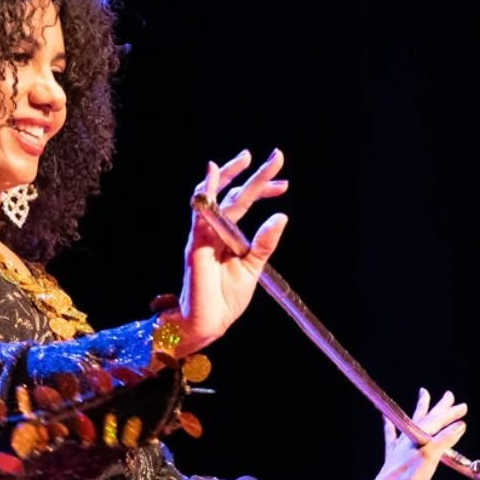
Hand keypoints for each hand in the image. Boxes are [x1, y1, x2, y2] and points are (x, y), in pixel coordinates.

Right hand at [173, 149, 287, 353]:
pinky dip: (206, 191)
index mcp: (229, 235)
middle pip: (233, 194)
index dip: (262, 189)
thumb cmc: (227, 299)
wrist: (210, 322)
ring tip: (247, 158)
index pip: (244, 203)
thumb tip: (281, 216)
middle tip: (277, 157)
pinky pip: (199, 212)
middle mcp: (214, 230)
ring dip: (230, 174)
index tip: (284, 183)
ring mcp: (203, 234)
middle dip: (254, 175)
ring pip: (214, 195)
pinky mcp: (195, 243)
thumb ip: (264, 243)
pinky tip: (213, 173)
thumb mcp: (253, 267)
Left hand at [372, 388, 466, 479]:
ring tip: (423, 397)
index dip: (451, 413)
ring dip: (420, 411)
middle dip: (439, 407)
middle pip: (427, 418)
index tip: (462, 407)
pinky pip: (392, 438)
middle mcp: (408, 439)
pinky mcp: (394, 460)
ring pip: (413, 423)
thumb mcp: (430, 457)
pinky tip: (386, 420)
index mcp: (418, 437)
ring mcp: (400, 448)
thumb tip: (459, 426)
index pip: (438, 420)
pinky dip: (390, 428)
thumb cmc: (406, 479)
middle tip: (448, 395)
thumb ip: (444, 440)